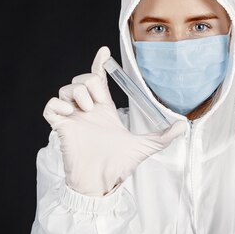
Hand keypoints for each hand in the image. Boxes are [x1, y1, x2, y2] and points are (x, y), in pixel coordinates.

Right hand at [43, 46, 186, 195]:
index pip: (99, 80)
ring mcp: (72, 117)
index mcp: (105, 110)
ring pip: (66, 89)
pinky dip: (58, 105)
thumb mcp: (145, 147)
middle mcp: (87, 111)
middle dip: (89, 82)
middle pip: (81, 80)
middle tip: (98, 102)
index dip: (100, 64)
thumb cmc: (118, 166)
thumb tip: (183, 126)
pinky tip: (70, 114)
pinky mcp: (60, 126)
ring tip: (87, 110)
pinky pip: (51, 105)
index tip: (105, 51)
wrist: (101, 182)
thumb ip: (163, 136)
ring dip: (78, 94)